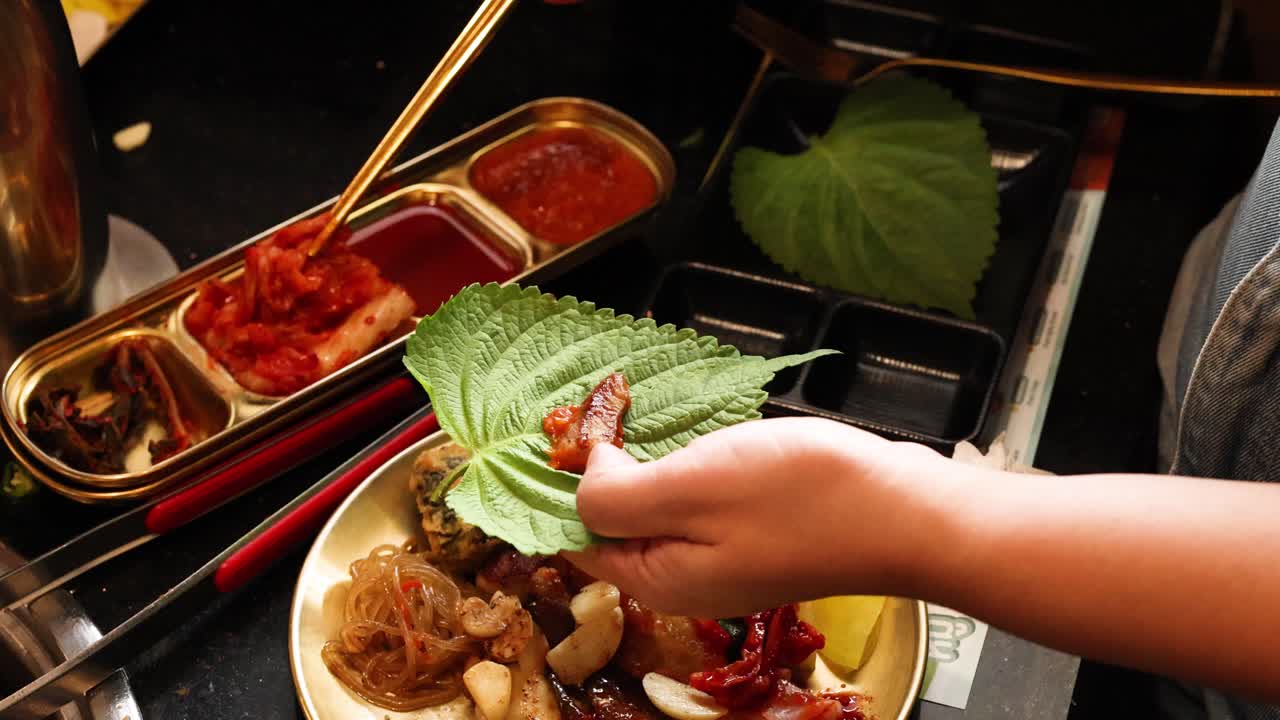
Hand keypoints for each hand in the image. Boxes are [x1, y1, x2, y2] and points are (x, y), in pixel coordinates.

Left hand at [563, 417, 963, 617]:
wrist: (907, 514)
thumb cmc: (798, 498)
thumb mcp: (691, 490)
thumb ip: (619, 496)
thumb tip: (583, 478)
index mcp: (656, 578)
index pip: (579, 536)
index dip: (566, 481)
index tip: (574, 424)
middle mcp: (684, 578)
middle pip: (619, 522)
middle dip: (606, 467)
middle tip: (611, 405)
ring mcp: (725, 559)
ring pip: (662, 506)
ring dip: (649, 460)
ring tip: (640, 410)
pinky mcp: (759, 534)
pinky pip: (702, 500)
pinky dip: (691, 464)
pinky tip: (701, 433)